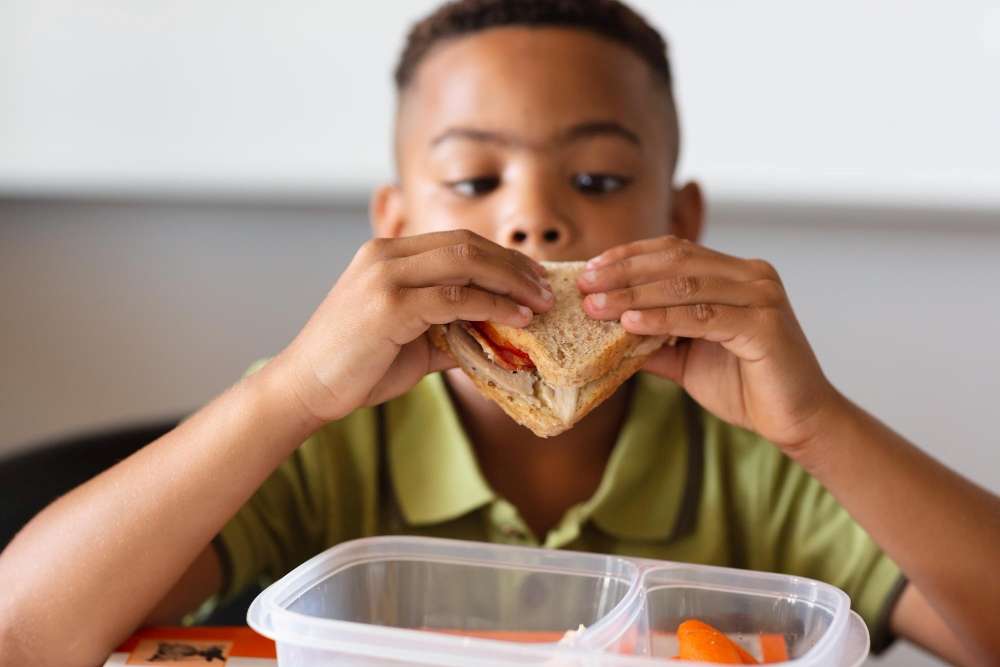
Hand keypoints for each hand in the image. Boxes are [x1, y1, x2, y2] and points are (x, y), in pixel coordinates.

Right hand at [274, 230, 552, 423]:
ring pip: (466, 262)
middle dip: (515, 265)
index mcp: (388, 254)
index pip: (459, 241)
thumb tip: (500, 334)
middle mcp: (386, 255)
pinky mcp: (388, 305)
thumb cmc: (356, 366)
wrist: (306, 388)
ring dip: (512, 282)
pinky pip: (455, 297)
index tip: (534, 277)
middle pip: (468, 244)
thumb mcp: (412, 339)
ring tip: (541, 304)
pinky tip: (517, 318)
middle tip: (547, 289)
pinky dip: (493, 305)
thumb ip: (451, 328)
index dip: (503, 256)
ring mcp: (385, 276)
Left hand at [578, 236, 839, 450]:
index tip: (589, 269)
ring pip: (685, 285)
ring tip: (596, 306)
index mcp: (735, 273)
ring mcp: (762, 296)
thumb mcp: (686, 357)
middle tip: (584, 284)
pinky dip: (661, 318)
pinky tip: (629, 323)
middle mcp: (752, 275)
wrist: (796, 421)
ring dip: (633, 294)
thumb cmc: (746, 386)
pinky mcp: (765, 325)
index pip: (674, 250)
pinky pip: (702, 316)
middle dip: (623, 272)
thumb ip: (652, 339)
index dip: (629, 257)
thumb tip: (602, 330)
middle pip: (676, 261)